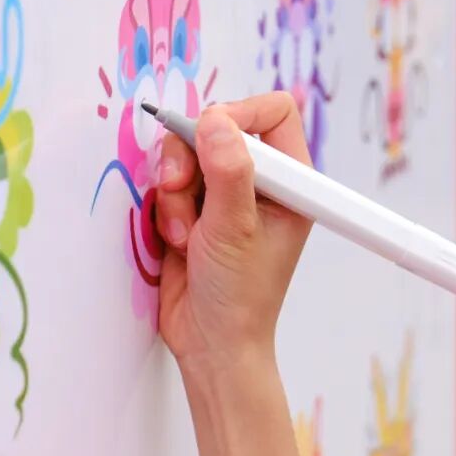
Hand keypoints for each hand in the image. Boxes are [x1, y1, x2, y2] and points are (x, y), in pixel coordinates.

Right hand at [155, 91, 313, 370]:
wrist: (211, 342)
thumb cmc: (241, 296)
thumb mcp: (235, 229)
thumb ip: (228, 172)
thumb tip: (216, 120)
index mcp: (290, 181)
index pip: (273, 113)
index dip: (240, 114)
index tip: (210, 135)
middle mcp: (259, 181)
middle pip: (217, 127)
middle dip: (191, 158)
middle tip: (179, 187)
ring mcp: (224, 194)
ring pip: (186, 155)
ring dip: (175, 192)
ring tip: (185, 233)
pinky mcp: (194, 209)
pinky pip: (168, 183)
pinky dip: (165, 208)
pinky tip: (177, 242)